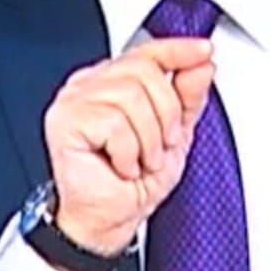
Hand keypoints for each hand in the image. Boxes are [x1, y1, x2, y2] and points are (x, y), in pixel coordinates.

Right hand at [42, 37, 217, 254]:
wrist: (111, 220)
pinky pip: (114, 123)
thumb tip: (201, 65)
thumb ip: (188, 98)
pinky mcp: (65, 122)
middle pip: (144, 71)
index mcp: (113, 83)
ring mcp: (74, 101)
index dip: (178, 49)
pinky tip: (121, 166)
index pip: (147, 52)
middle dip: (166, 114)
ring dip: (148, 139)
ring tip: (141, 160)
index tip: (204, 51)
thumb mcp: (175, 136)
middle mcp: (90, 86)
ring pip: (130, 96)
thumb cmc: (132, 184)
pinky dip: (128, 152)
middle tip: (162, 145)